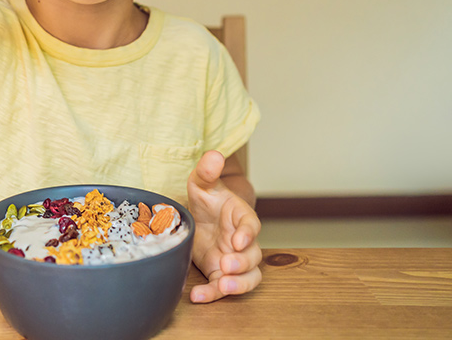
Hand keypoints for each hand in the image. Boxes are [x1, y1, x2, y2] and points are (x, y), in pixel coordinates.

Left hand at [187, 150, 262, 302]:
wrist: (198, 217)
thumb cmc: (206, 199)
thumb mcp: (201, 183)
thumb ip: (207, 171)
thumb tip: (214, 155)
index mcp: (241, 217)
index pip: (251, 225)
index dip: (248, 233)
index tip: (238, 240)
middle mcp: (242, 242)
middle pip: (254, 256)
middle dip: (243, 263)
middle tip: (227, 264)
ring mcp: (234, 260)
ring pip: (248, 277)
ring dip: (238, 285)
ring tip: (223, 287)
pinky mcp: (221, 274)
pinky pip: (223, 288)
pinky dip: (213, 295)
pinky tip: (197, 297)